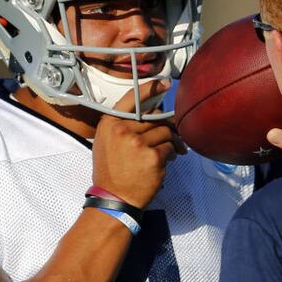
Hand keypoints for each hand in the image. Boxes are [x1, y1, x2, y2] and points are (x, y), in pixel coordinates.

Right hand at [92, 80, 186, 207]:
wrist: (114, 198)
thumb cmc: (111, 172)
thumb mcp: (106, 143)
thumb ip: (123, 126)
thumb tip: (149, 113)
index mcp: (109, 124)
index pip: (131, 98)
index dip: (150, 89)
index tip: (165, 83)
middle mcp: (122, 129)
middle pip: (154, 117)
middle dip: (167, 125)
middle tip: (174, 134)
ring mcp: (137, 143)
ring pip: (165, 132)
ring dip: (171, 142)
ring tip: (170, 153)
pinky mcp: (152, 156)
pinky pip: (170, 148)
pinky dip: (171, 155)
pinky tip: (165, 162)